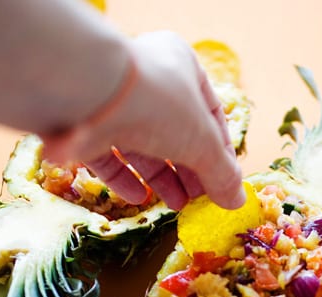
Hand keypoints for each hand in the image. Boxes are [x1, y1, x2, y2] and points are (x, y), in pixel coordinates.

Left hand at [41, 31, 244, 210]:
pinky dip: (124, 178)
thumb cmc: (158, 105)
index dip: (221, 151)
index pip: (210, 113)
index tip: (226, 182)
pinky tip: (138, 198)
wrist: (85, 94)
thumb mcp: (202, 142)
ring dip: (161, 178)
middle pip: (177, 133)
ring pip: (142, 145)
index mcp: (181, 66)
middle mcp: (147, 81)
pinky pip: (108, 154)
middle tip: (200, 199)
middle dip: (191, 170)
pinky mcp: (84, 124)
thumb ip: (221, 173)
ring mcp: (113, 103)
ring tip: (177, 204)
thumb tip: (236, 201)